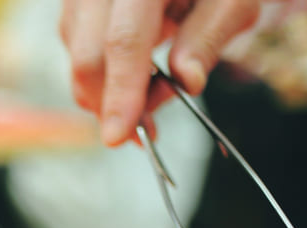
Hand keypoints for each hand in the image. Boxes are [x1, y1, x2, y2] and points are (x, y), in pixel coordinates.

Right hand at [60, 0, 264, 145]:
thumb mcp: (231, 1)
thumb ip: (208, 38)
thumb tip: (187, 81)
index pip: (124, 40)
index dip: (121, 92)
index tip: (120, 136)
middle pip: (87, 56)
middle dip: (109, 104)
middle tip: (144, 131)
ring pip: (76, 56)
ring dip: (106, 90)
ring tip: (150, 93)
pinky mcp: (75, 4)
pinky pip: (75, 48)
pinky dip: (101, 73)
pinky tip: (132, 75)